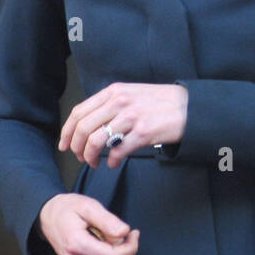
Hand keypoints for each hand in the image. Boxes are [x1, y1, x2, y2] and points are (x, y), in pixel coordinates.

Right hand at [38, 193, 139, 254]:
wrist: (49, 218)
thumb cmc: (69, 209)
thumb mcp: (89, 206)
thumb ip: (108, 220)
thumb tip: (124, 232)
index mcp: (77, 245)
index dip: (131, 246)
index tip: (133, 232)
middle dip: (126, 249)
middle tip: (119, 231)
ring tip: (107, 238)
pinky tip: (102, 246)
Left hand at [59, 82, 188, 168]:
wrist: (190, 106)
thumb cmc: (162, 102)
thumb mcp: (133, 93)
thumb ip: (111, 104)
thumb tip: (90, 123)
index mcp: (114, 92)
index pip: (80, 112)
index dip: (67, 131)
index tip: (65, 144)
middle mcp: (120, 102)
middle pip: (84, 128)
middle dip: (77, 147)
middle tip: (80, 157)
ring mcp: (132, 117)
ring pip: (97, 141)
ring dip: (91, 156)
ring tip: (95, 162)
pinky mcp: (143, 132)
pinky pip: (118, 151)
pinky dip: (111, 161)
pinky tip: (113, 163)